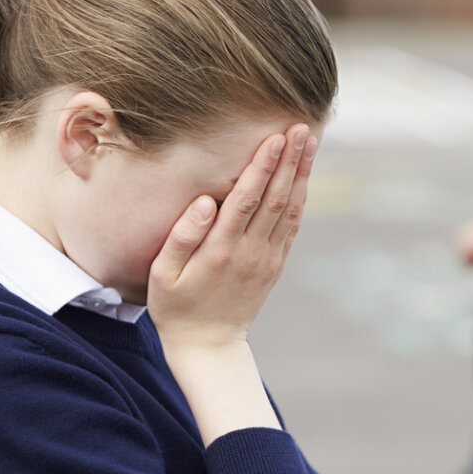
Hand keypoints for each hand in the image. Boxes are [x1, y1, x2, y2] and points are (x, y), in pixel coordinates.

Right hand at [148, 123, 317, 444]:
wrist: (209, 346)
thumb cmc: (176, 306)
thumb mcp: (163, 275)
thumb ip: (182, 237)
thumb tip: (205, 202)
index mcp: (221, 251)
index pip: (247, 200)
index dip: (263, 167)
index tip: (275, 138)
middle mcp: (251, 252)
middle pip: (275, 198)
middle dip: (289, 160)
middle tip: (299, 128)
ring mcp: (268, 258)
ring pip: (289, 209)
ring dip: (301, 173)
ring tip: (308, 141)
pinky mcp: (276, 264)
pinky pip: (292, 225)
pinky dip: (300, 197)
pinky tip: (304, 174)